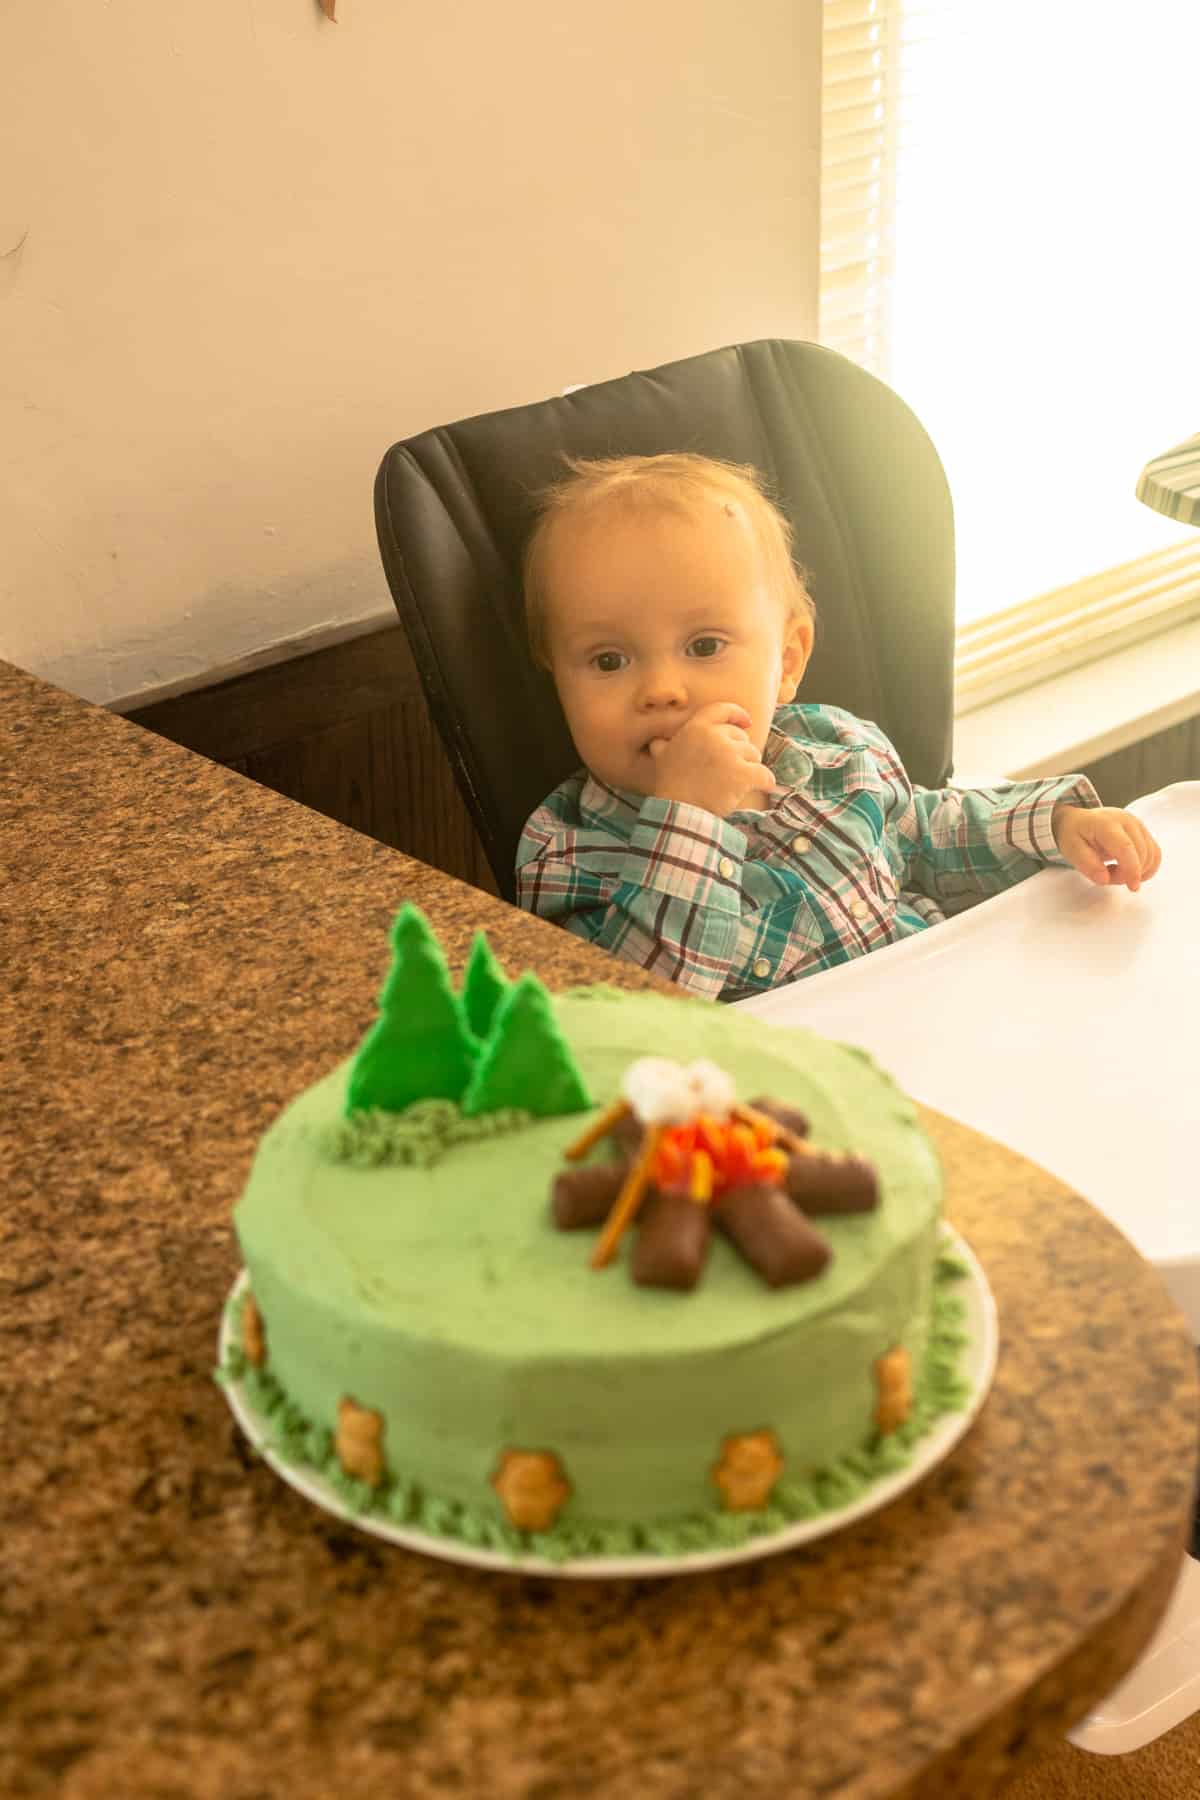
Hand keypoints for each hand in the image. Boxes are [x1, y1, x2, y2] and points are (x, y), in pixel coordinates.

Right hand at [647, 702, 775, 817]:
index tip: (747, 722)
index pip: (723, 709)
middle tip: (732, 769)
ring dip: (750, 767)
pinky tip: (765, 785)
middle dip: (740, 752)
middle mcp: (715, 736)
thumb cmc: (670, 785)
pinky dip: (766, 781)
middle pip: (741, 737)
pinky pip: (764, 774)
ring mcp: (730, 754)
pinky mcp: (743, 774)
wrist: (680, 809)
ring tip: (738, 782)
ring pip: (753, 754)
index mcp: (696, 728)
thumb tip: (657, 743)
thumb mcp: (662, 758)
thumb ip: (664, 746)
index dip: (738, 714)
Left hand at [1052, 804, 1161, 891]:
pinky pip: (1154, 855)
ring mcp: (1139, 825)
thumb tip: (1105, 879)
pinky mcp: (1144, 833)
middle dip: (1127, 874)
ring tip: (1113, 869)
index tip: (1133, 887)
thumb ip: (1087, 864)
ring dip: (1136, 871)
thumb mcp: (1070, 849)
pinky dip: (1145, 868)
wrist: (1079, 820)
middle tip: (1105, 875)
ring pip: (1150, 855)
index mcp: (1106, 823)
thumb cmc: (1074, 834)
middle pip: (1140, 854)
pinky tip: (1127, 869)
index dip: (1132, 869)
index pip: (1126, 847)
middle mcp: (1127, 821)